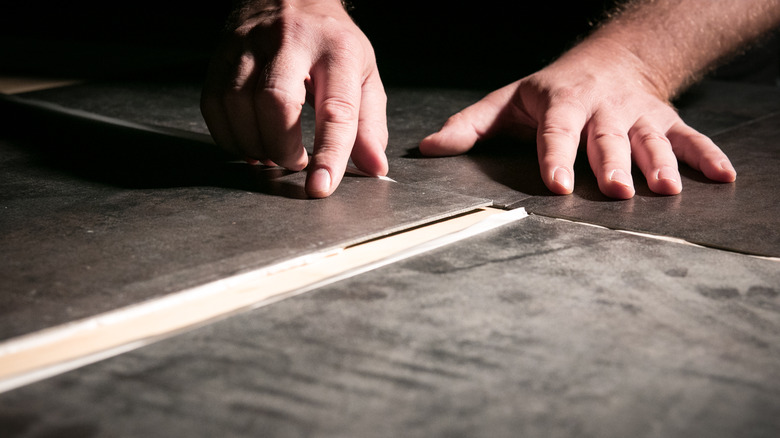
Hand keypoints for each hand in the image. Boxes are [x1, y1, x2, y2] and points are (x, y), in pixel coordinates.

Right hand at [201, 0, 387, 197]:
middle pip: (276, 103)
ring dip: (253, 144)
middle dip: (282, 148)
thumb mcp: (364, 75)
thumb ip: (371, 124)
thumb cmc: (331, 42)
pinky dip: (228, 135)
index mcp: (338, 50)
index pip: (336, 110)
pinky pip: (214, 103)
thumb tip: (374, 167)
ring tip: (271, 154)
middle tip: (294, 163)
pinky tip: (248, 141)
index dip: (329, 154)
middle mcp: (293, 40)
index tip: (319, 188)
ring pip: (239, 104)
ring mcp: (251, 42)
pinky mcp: (222, 51)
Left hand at [419, 37, 736, 198]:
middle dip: (612, 164)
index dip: (556, 157)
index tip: (557, 184)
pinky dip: (706, 156)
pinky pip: (690, 137)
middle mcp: (602, 108)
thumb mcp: (508, 100)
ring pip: (650, 139)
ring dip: (660, 164)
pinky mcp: (665, 120)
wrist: (611, 58)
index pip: (556, 132)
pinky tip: (723, 177)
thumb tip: (428, 149)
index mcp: (561, 102)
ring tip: (666, 190)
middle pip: (607, 139)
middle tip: (617, 192)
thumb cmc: (552, 89)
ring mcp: (637, 114)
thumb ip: (470, 127)